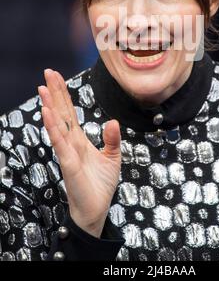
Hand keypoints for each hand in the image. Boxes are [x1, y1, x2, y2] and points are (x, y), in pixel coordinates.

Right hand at [38, 69, 120, 237]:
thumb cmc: (101, 185)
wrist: (97, 209)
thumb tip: (113, 120)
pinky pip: (61, 143)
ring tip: (43, 88)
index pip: (70, 112)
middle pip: (61, 113)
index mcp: (79, 139)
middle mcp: (71, 143)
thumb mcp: (112, 158)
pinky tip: (48, 114)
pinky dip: (54, 128)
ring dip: (50, 106)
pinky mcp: (69, 165)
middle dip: (54, 93)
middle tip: (46, 72)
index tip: (56, 76)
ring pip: (58, 125)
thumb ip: (112, 139)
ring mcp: (68, 153)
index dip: (63, 94)